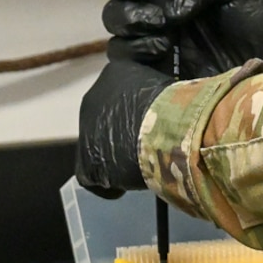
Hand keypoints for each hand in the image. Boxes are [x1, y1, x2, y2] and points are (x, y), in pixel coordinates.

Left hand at [75, 59, 168, 197]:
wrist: (165, 128)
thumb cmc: (176, 105)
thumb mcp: (167, 89)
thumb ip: (158, 95)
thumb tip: (169, 109)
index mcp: (113, 74)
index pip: (119, 96)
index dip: (133, 115)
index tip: (148, 126)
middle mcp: (93, 97)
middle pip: (105, 121)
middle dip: (120, 134)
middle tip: (142, 146)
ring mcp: (86, 129)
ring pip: (98, 146)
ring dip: (115, 156)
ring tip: (136, 167)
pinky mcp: (86, 160)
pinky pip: (92, 174)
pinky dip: (109, 183)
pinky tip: (124, 188)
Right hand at [103, 0, 262, 75]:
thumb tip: (171, 6)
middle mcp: (161, 17)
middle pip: (118, 8)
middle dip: (127, 9)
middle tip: (156, 17)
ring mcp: (159, 48)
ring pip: (118, 37)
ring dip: (132, 31)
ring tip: (165, 37)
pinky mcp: (163, 76)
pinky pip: (129, 66)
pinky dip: (137, 55)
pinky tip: (164, 52)